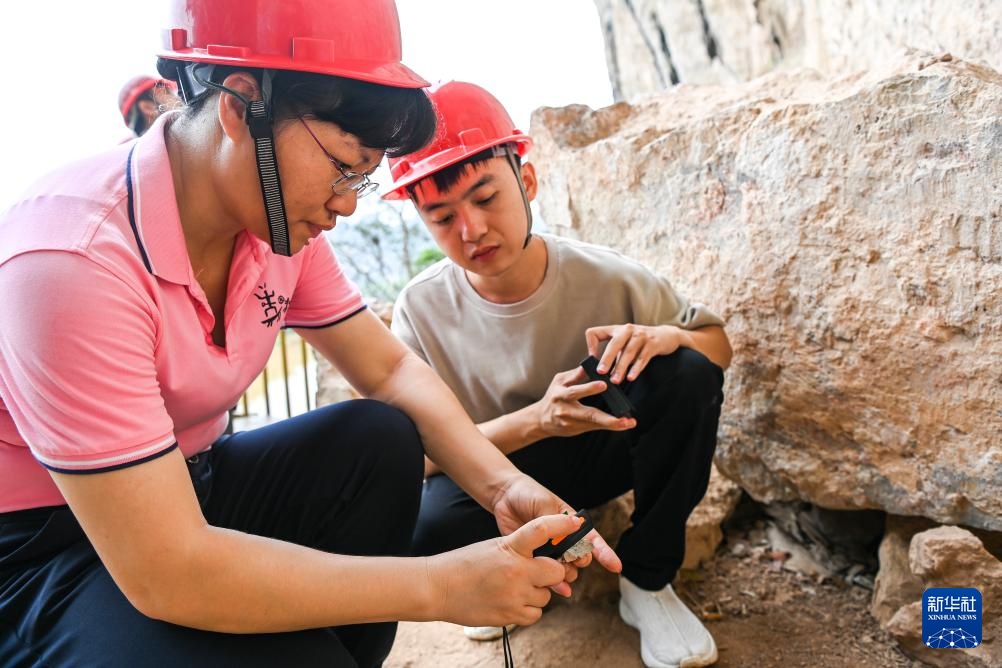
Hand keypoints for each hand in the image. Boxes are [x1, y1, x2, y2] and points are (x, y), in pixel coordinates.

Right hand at [426, 514, 584, 626]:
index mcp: (510, 547)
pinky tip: (513, 601)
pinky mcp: (510, 616)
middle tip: (536, 571)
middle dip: (551, 572)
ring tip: (515, 587)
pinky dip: (529, 609)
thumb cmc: (464, 564)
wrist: (438, 588)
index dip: (562, 523)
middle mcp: (516, 571)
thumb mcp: (492, 546)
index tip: (575, 521)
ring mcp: (514, 596)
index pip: (541, 529)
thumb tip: (545, 561)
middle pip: (556, 571)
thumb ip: (519, 551)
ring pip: (546, 595)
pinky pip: (535, 614)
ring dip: (537, 592)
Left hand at [491, 474, 621, 590]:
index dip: (605, 554)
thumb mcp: (544, 503)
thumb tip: (563, 542)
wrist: (504, 496)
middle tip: (572, 558)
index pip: (592, 539)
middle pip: (580, 557)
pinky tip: (560, 590)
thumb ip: (554, 523)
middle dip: (579, 561)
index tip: (615, 567)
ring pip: (566, 569)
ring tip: (557, 570)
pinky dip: (555, 584)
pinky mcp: (534, 558)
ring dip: (565, 574)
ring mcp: (549, 550)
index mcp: (571, 524)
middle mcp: (563, 539)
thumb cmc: (528, 494)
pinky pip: (548, 575)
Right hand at [532, 367, 635, 437]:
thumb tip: (591, 364)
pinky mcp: (577, 430)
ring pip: (595, 424)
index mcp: (561, 395)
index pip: (575, 391)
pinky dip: (609, 426)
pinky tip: (622, 425)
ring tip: (628, 423)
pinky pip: (595, 428)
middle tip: (623, 418)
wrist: (541, 419)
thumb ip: (576, 374)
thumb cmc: (553, 397)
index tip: (603, 385)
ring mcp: (572, 423)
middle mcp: (566, 411)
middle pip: (588, 414)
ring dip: (613, 424)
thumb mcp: (559, 381)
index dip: (589, 388)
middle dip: (606, 418)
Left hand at [585, 323, 690, 383]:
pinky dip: (636, 368)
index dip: (591, 345)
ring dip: (621, 367)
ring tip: (615, 380)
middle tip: (600, 372)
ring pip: (628, 352)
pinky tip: (631, 377)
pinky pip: (643, 357)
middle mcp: (627, 329)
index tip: (591, 359)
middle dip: (606, 359)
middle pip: (614, 343)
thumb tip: (603, 373)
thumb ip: (615, 354)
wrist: (667, 335)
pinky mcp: (653, 343)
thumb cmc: (641, 342)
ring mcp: (641, 335)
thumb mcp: (625, 343)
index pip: (596, 333)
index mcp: (616, 329)